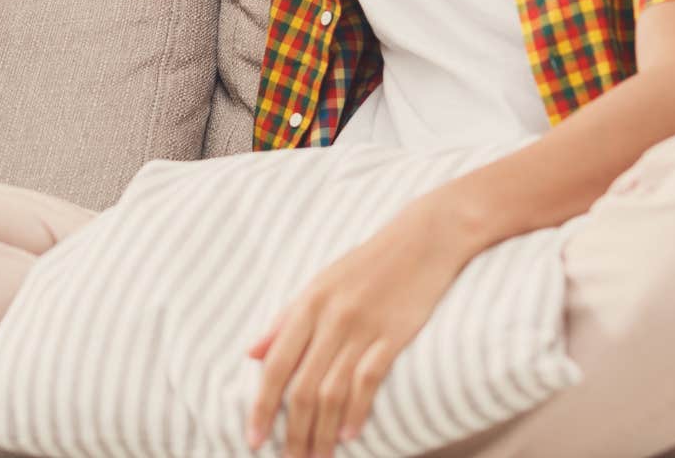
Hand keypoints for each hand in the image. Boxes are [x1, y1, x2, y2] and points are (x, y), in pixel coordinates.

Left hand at [246, 203, 473, 456]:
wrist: (423, 238)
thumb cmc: (366, 264)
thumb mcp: (318, 284)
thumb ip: (284, 320)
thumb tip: (252, 353)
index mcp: (306, 305)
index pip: (275, 366)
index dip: (261, 406)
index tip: (252, 438)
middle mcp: (329, 319)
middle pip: (302, 387)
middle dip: (292, 431)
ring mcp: (362, 328)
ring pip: (332, 391)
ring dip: (322, 431)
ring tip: (316, 457)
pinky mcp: (394, 335)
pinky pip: (369, 380)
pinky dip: (357, 411)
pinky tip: (349, 435)